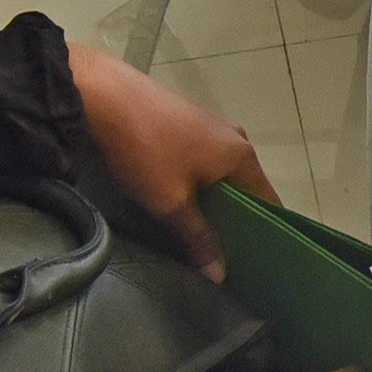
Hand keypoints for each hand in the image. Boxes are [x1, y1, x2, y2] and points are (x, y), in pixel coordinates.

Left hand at [66, 39, 276, 276]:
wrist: (103, 95)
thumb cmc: (146, 149)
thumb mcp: (170, 202)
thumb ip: (198, 238)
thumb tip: (220, 276)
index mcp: (243, 156)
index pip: (268, 202)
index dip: (263, 233)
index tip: (253, 261)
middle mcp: (235, 137)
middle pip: (244, 188)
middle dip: (233, 219)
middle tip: (220, 252)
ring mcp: (212, 125)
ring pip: (220, 174)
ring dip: (211, 199)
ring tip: (196, 228)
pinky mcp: (188, 119)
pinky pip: (204, 159)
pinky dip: (197, 180)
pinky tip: (178, 196)